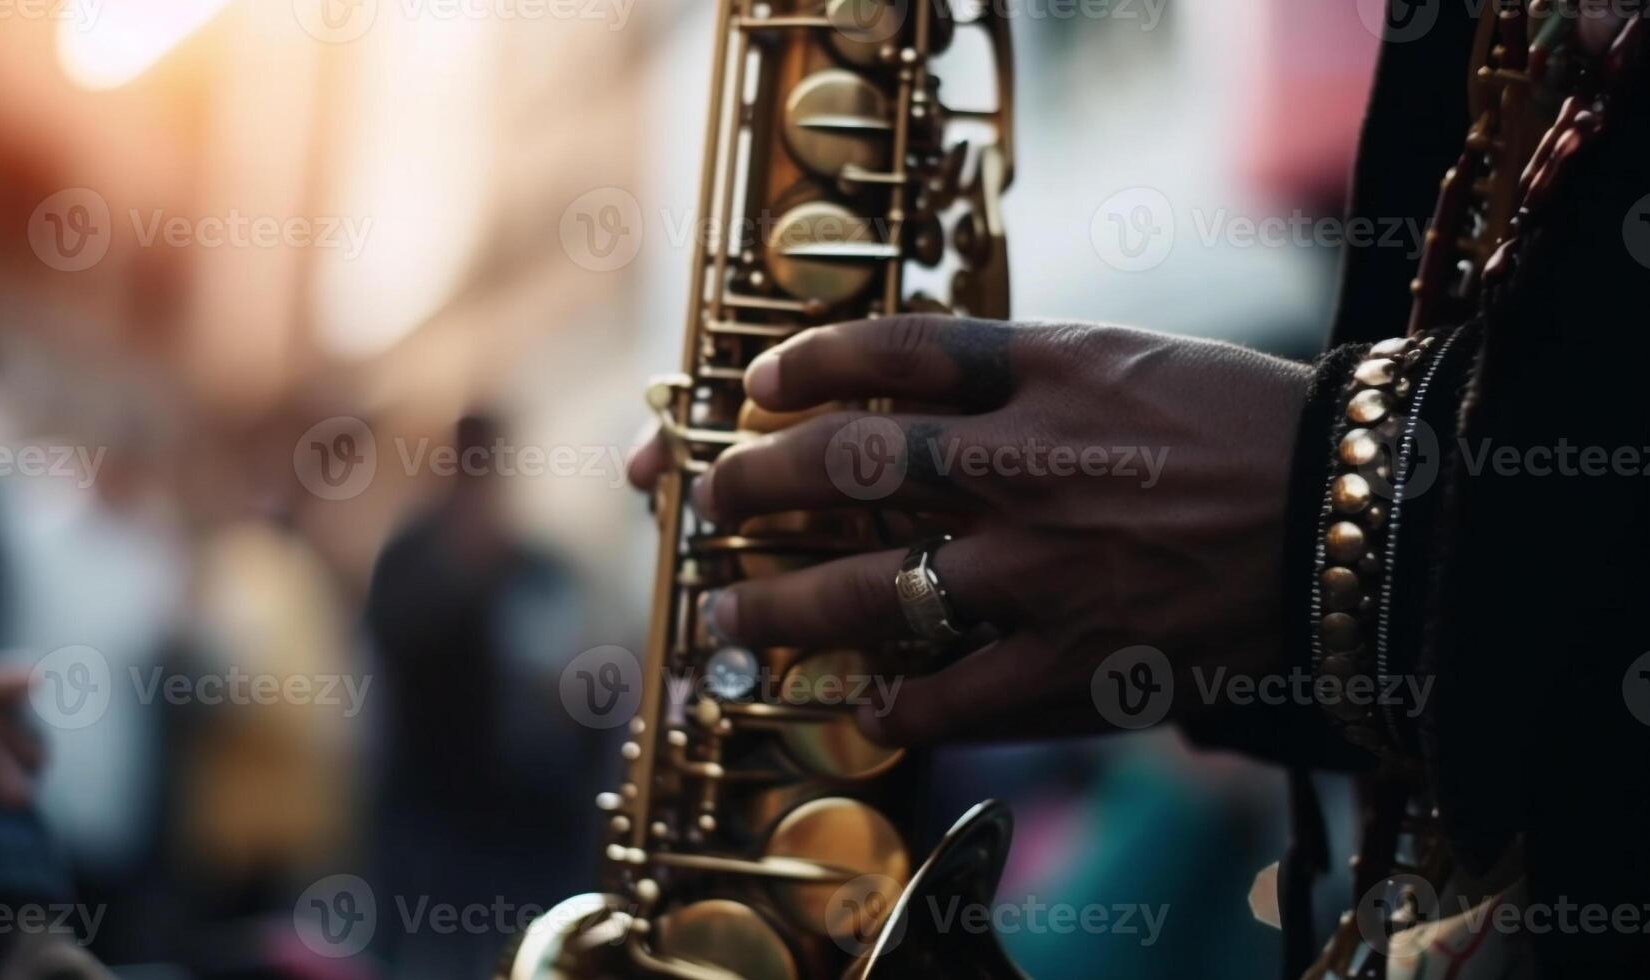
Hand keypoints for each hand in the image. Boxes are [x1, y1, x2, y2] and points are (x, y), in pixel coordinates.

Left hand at [630, 316, 1309, 744]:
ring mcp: (1044, 570)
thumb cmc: (1239, 425)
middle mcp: (1028, 465)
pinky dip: (892, 705)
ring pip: (871, 591)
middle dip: (753, 484)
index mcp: (1045, 374)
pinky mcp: (1075, 661)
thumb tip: (894, 388)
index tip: (756, 386)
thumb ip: (1009, 369)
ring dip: (779, 608)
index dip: (804, 363)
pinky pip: (951, 697)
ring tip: (724, 617)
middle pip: (848, 466)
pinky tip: (858, 704)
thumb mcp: (1124, 355)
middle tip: (705, 502)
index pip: (891, 351)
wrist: (1351, 518)